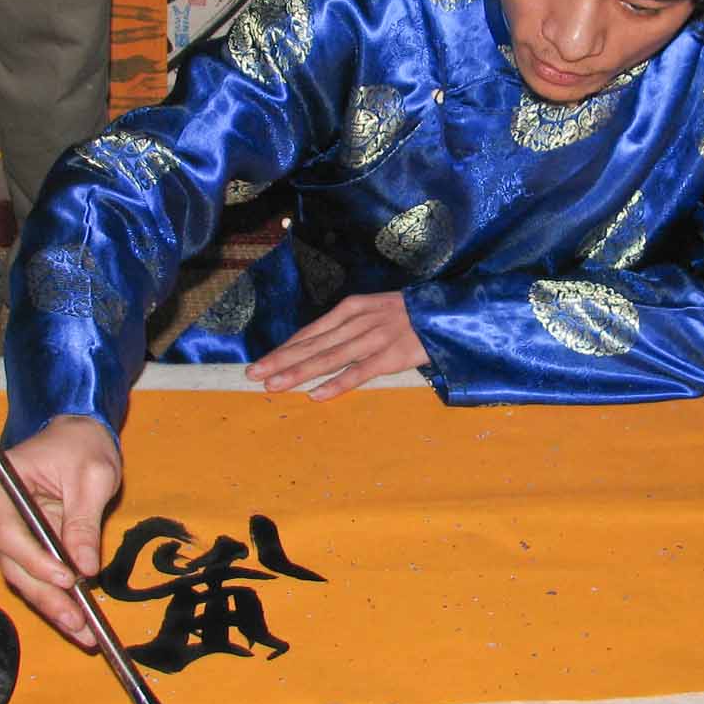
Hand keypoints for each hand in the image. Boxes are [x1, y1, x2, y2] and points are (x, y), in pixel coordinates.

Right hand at [0, 414, 120, 648]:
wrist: (80, 433)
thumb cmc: (84, 445)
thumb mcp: (92, 478)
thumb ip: (85, 523)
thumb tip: (85, 568)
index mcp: (4, 481)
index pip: (10, 532)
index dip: (36, 561)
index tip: (66, 578)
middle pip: (14, 562)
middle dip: (45, 596)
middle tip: (77, 623)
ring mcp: (11, 527)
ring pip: (23, 575)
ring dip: (52, 605)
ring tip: (82, 631)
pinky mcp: (29, 541)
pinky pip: (37, 573)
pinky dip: (57, 596)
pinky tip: (78, 619)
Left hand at [245, 291, 428, 400]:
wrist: (450, 311)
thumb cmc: (413, 314)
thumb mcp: (377, 309)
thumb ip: (352, 325)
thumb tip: (323, 344)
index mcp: (352, 308)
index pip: (311, 332)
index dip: (285, 348)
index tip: (262, 362)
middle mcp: (358, 321)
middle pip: (312, 345)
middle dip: (280, 361)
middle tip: (253, 375)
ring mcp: (374, 338)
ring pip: (328, 358)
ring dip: (298, 373)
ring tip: (274, 386)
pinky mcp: (392, 355)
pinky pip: (359, 372)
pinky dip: (336, 384)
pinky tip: (316, 395)